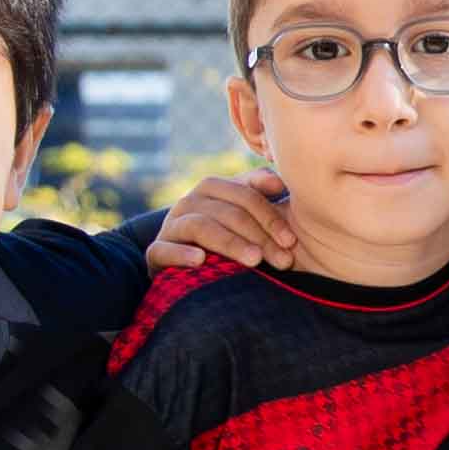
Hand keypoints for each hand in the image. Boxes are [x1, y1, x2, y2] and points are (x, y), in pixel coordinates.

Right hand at [154, 168, 300, 270]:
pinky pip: (163, 250)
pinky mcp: (156, 252)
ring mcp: (172, 226)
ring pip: (202, 227)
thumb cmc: (229, 235)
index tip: (292, 241)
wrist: (189, 267)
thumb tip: (279, 181)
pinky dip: (181, 254)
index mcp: (213, 188)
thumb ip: (260, 191)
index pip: (245, 196)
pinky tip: (200, 260)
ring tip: (254, 260)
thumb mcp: (246, 213)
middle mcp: (190, 202)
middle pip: (228, 213)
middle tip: (283, 260)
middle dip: (259, 237)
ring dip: (231, 243)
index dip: (271, 217)